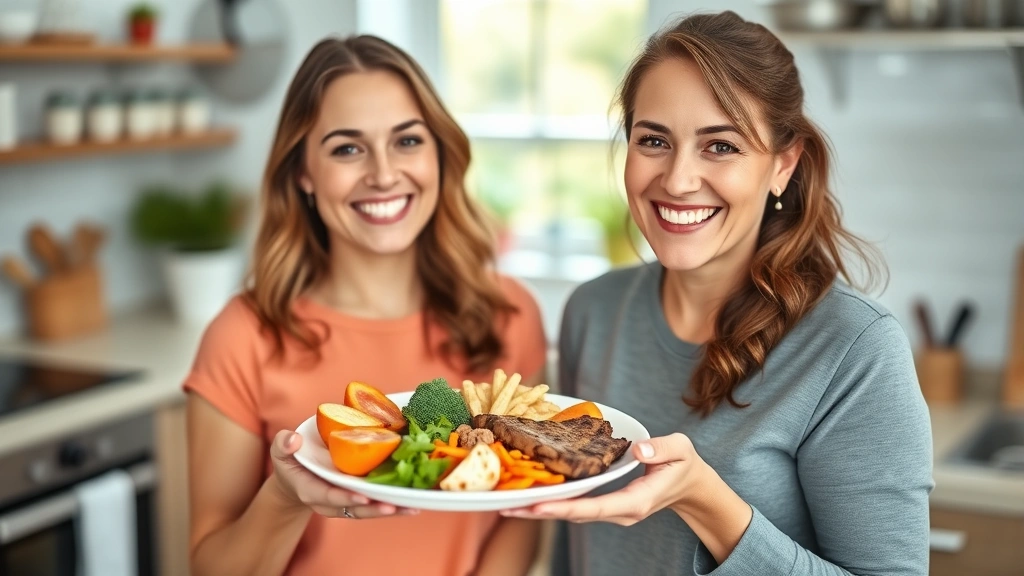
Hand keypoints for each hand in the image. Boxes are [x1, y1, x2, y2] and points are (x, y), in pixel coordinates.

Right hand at [269, 429, 417, 519]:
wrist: (296, 477)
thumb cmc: (290, 460)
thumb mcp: (281, 450)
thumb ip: (283, 444)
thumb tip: (292, 439)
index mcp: (310, 490)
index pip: (328, 495)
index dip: (344, 497)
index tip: (362, 497)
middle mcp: (330, 501)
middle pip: (353, 508)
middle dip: (373, 508)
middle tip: (393, 506)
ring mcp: (344, 503)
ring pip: (368, 511)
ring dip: (389, 510)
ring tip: (411, 508)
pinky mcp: (357, 500)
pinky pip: (374, 505)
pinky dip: (393, 505)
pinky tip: (413, 504)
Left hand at [500, 433, 707, 524]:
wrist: (689, 486)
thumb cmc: (684, 465)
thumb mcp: (680, 451)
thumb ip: (661, 450)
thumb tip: (639, 450)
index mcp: (634, 502)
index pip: (594, 508)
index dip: (565, 507)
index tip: (538, 505)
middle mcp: (618, 512)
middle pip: (574, 514)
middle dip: (540, 510)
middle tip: (506, 507)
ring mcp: (610, 511)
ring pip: (571, 511)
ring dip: (541, 507)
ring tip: (507, 502)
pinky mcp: (605, 505)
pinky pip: (576, 503)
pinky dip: (553, 499)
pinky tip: (531, 491)